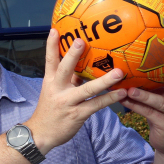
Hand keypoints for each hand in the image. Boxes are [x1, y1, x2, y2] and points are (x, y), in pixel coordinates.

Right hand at [26, 29, 128, 152]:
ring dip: (104, 80)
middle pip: (64, 69)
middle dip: (73, 55)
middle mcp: (57, 89)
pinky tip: (122, 93)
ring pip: (87, 89)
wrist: (40, 134)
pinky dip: (110, 99)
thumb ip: (67, 80)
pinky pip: (96, 105)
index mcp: (50, 81)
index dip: (51, 45)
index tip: (55, 30)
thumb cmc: (50, 110)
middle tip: (81, 41)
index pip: (50, 60)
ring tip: (119, 72)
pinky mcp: (77, 114)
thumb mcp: (53, 92)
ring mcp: (67, 102)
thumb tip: (83, 67)